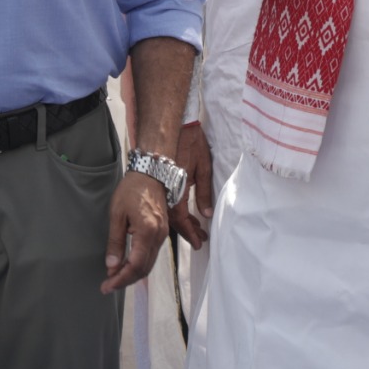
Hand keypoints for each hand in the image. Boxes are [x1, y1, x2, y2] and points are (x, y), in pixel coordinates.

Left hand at [104, 169, 170, 292]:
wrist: (151, 174)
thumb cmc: (132, 190)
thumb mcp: (117, 214)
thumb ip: (115, 242)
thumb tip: (112, 266)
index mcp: (147, 231)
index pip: (136, 265)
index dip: (121, 279)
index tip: (107, 286)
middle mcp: (158, 236)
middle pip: (144, 269)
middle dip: (126, 281)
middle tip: (107, 286)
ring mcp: (162, 235)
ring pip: (149, 264)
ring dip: (132, 274)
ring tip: (114, 279)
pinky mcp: (162, 232)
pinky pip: (152, 255)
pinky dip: (139, 265)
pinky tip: (126, 266)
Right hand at [170, 120, 212, 245]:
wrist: (174, 126)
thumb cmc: (191, 143)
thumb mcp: (203, 167)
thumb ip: (204, 193)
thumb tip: (206, 214)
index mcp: (176, 189)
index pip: (181, 219)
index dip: (190, 233)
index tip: (199, 243)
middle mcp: (166, 191)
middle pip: (174, 220)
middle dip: (188, 231)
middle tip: (200, 239)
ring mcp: (162, 187)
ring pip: (170, 213)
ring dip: (183, 223)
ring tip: (196, 230)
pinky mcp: (162, 183)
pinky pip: (168, 203)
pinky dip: (177, 212)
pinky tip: (185, 215)